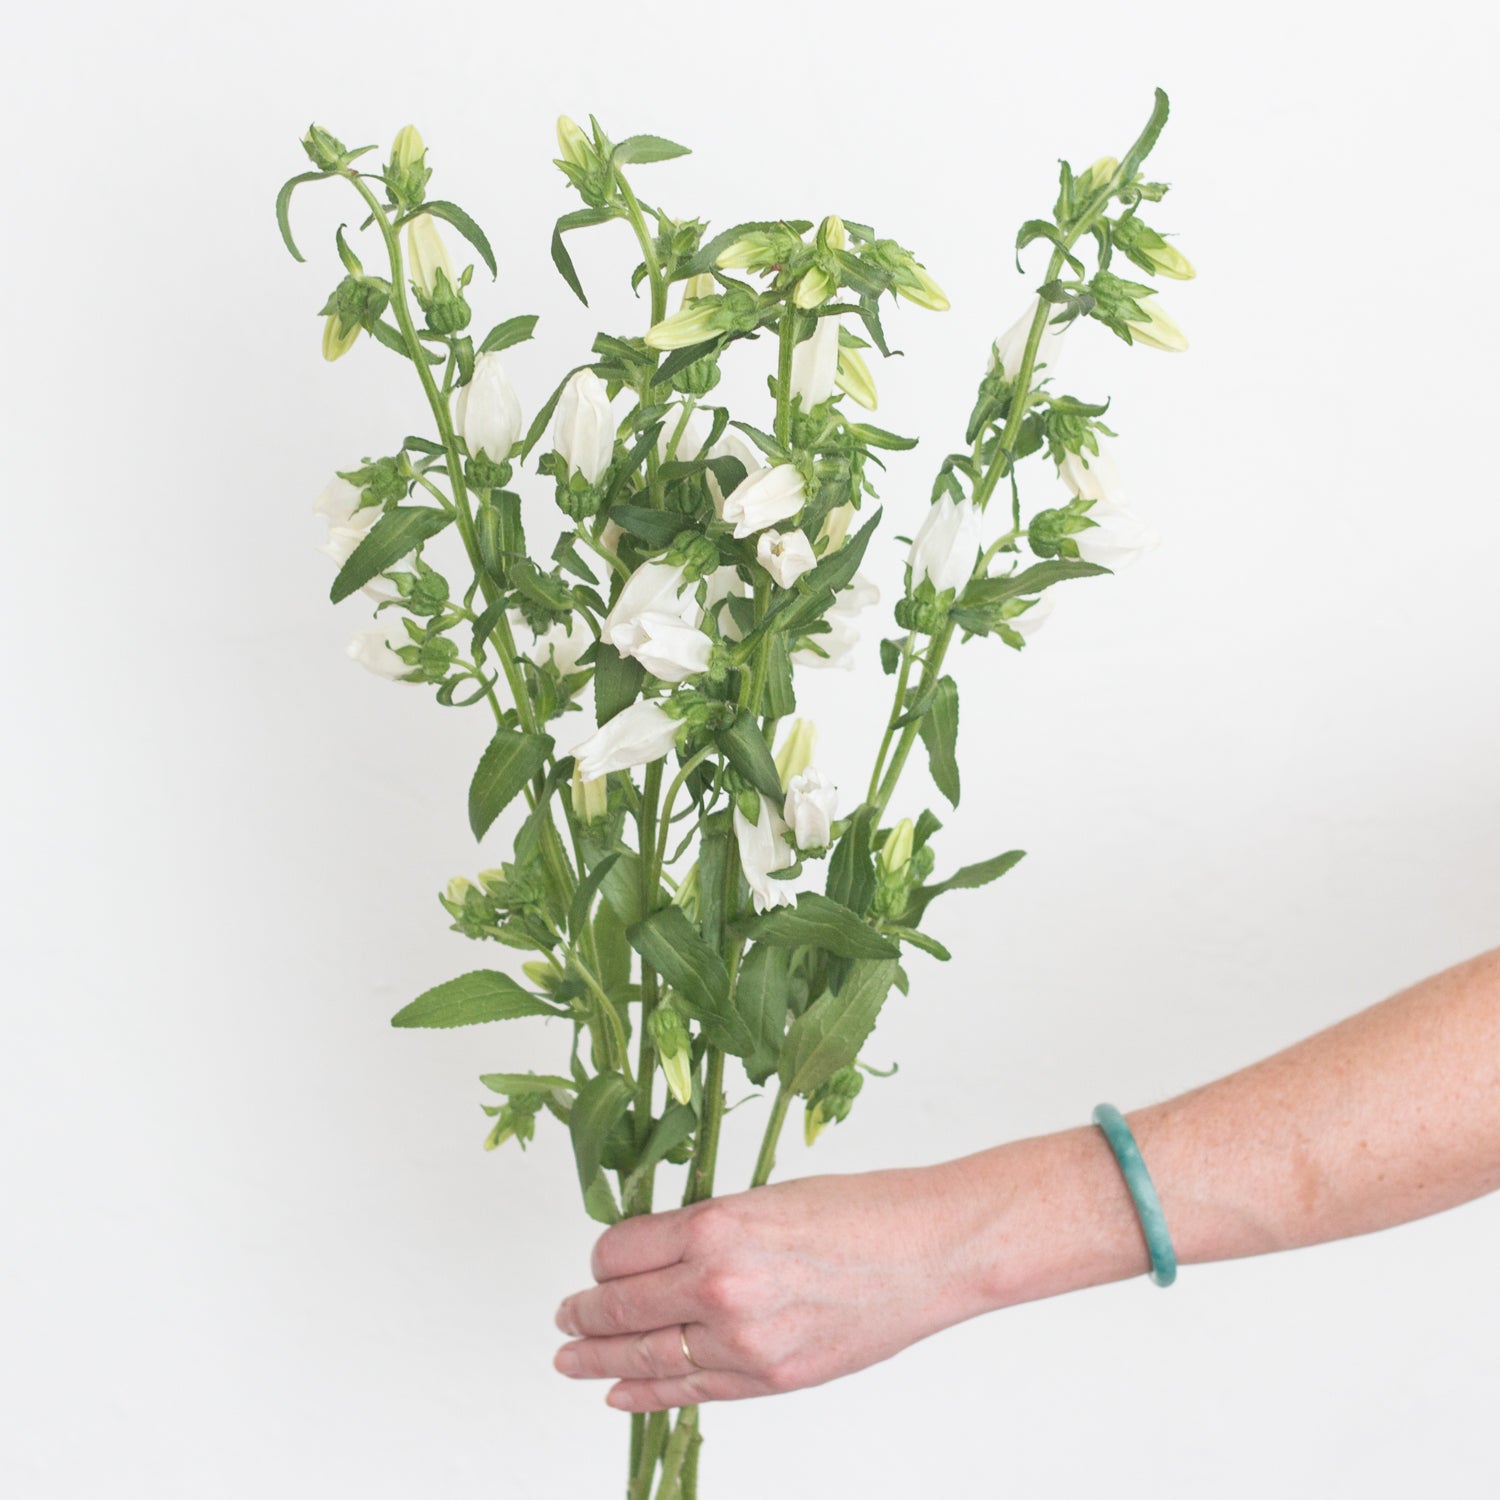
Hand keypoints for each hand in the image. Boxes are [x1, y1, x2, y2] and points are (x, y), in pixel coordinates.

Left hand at [552, 1162, 972, 1410]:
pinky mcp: (773, 1378)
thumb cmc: (863, 1209)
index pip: (621, 1250)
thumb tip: (657, 1252)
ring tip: (570, 1359)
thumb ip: (709, 1229)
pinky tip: (620, 1394)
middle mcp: (720, 1286)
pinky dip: (649, 1396)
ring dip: (601, 1360)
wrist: (934, 1250)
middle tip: (564, 1316)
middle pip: (623, 1308)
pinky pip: (693, 1392)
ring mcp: (745, 1341)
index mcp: (717, 1226)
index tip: (599, 1260)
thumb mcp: (768, 1197)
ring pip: (648, 1358)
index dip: (603, 1257)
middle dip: (586, 1314)